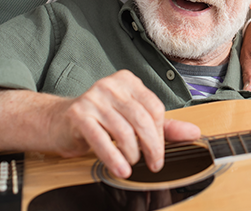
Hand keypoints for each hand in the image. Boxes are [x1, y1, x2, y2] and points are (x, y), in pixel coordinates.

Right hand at [47, 70, 199, 178]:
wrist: (56, 121)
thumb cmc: (98, 120)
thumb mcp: (132, 119)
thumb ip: (163, 125)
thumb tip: (194, 132)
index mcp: (128, 81)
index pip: (154, 107)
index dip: (160, 133)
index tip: (159, 152)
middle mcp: (111, 85)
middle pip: (142, 118)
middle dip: (152, 146)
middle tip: (154, 164)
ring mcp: (94, 97)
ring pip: (123, 130)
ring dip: (132, 154)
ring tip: (132, 165)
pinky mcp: (78, 114)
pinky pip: (101, 138)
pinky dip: (113, 157)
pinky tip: (120, 169)